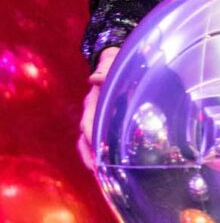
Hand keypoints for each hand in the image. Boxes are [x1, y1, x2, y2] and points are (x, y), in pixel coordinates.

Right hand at [78, 46, 119, 169]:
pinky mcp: (106, 125)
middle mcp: (92, 114)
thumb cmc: (114, 65)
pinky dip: (102, 155)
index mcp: (93, 103)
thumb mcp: (111, 64)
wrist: (115, 63)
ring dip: (94, 160)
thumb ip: (105, 71)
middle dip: (90, 155)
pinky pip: (100, 143)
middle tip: (97, 171)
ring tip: (101, 175)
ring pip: (89, 144)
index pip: (88, 122)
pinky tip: (111, 167)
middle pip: (85, 139)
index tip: (96, 148)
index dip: (91, 135)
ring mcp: (98, 121)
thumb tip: (95, 79)